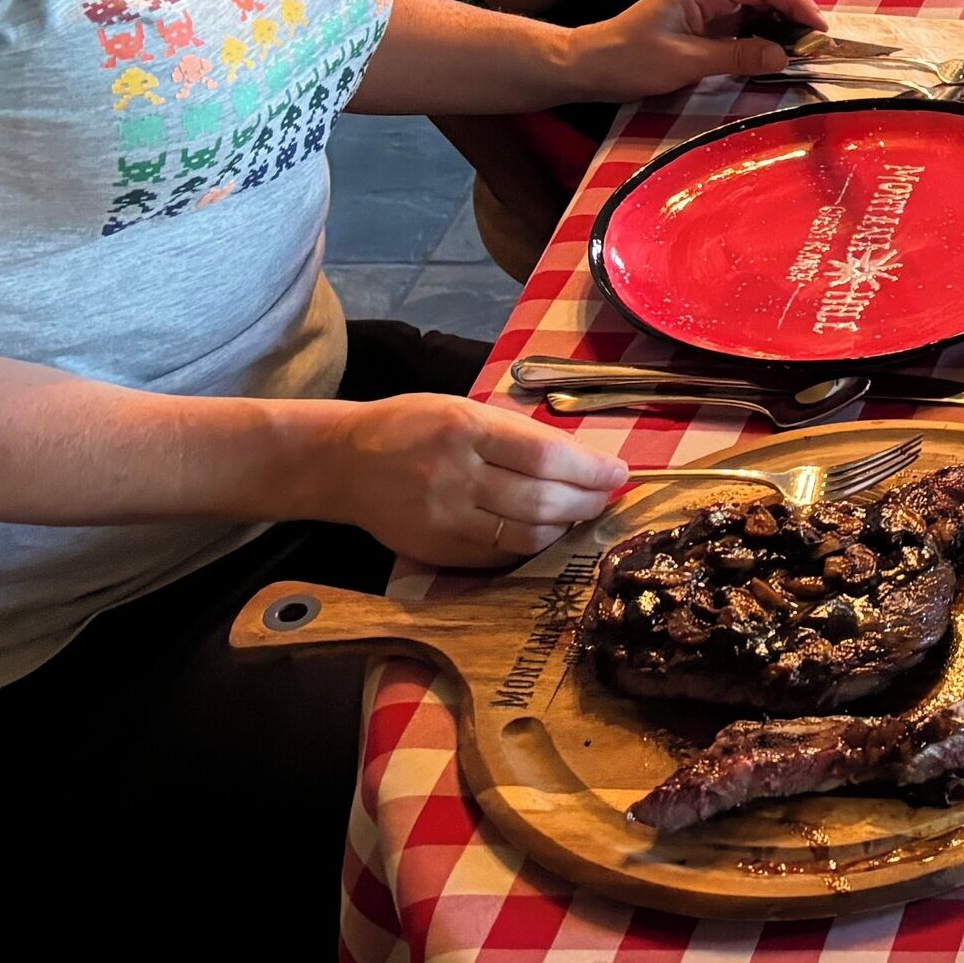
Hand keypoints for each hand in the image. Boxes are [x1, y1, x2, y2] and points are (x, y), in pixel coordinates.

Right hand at [321, 393, 628, 569]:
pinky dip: (534, 544)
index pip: (546, 454)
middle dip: (587, 500)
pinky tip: (548, 531)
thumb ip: (518, 434)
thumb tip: (581, 459)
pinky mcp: (438, 550)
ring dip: (566, 525)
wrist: (344, 463)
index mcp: (466, 429)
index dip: (591, 469)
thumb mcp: (464, 409)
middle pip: (542, 499)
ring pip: (527, 534)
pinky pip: (501, 554)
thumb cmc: (412, 426)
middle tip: (608, 496)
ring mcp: (446, 518)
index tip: (619, 471)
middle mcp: (456, 475)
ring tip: (583, 512)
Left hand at [567, 0, 822, 100]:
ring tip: (804, 50)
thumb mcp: (687, 61)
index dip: (798, 4)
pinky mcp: (708, 22)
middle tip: (818, 44)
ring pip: (760, 6)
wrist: (592, 65)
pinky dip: (766, 35)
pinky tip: (777, 52)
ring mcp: (710, 4)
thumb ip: (738, 55)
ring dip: (784, 25)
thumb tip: (784, 56)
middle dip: (796, 14)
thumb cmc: (631, 59)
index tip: (821, 30)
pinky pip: (747, 22)